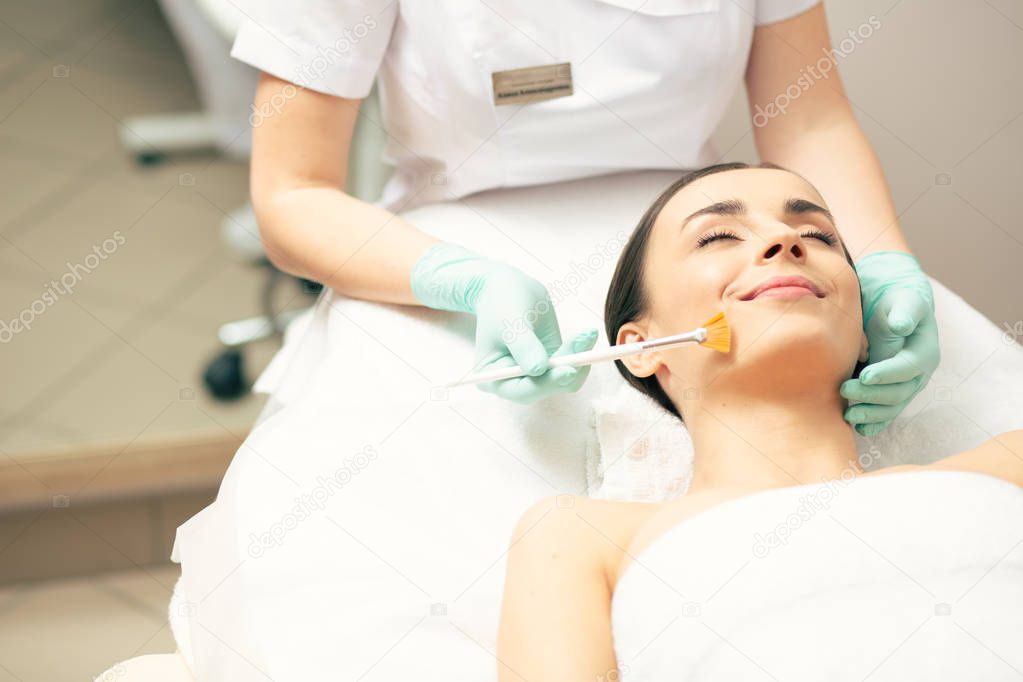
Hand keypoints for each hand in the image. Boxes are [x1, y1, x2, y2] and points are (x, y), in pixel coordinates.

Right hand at [411, 243, 597, 402]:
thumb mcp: (509, 321)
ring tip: (588, 333)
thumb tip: (538, 369)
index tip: (568, 370)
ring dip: (579, 358)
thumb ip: (523, 346)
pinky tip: (588, 335)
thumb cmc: (502, 303)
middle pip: (546, 388)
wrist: (509, 288)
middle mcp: (513, 382)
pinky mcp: (550, 363)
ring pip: (563, 379)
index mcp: (493, 378)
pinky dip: (581, 352)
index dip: (546, 383)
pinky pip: (571, 366)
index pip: (521, 390)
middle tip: (585, 341)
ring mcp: (534, 374)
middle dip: (568, 367)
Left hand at [840, 251, 939, 435]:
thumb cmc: (896, 301)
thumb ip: (903, 312)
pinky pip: (886, 412)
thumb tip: (901, 324)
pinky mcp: (891, 392)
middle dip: (872, 394)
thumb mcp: (901, 301)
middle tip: (845, 390)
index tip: (865, 375)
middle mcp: (918, 373)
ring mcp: (906, 385)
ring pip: (893, 406)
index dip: (888, 373)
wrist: (891, 307)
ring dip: (872, 414)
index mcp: (924, 351)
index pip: (908, 367)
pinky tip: (860, 429)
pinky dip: (875, 422)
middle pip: (899, 391)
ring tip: (849, 415)